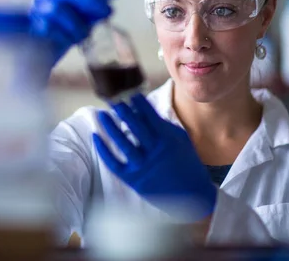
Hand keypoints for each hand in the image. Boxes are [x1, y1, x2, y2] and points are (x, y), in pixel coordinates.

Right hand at [30, 0, 115, 70]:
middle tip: (108, 12)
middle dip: (91, 0)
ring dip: (76, 23)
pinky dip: (64, 36)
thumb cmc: (63, 35)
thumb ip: (92, 14)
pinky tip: (69, 42)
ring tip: (83, 35)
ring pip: (57, 9)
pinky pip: (49, 29)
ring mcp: (36, 11)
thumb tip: (108, 9)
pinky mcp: (31, 27)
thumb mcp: (82, 22)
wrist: (41, 56)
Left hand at [93, 93, 216, 221]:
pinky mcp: (134, 180)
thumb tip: (143, 109)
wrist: (193, 195)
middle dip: (123, 110)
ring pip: (123, 143)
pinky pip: (114, 163)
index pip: (150, 116)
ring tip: (102, 114)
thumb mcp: (180, 139)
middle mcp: (155, 152)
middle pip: (135, 126)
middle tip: (112, 97)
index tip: (130, 92)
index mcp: (167, 140)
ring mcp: (144, 167)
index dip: (139, 103)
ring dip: (111, 127)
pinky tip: (96, 137)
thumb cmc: (186, 162)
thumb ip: (163, 124)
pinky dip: (103, 150)